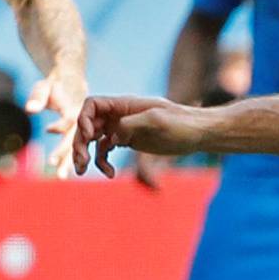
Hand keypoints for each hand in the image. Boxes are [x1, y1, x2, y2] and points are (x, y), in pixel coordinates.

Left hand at [28, 69, 86, 177]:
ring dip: (68, 162)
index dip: (60, 126)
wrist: (71, 84)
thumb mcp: (44, 87)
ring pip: (75, 147)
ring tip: (62, 176)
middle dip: (66, 155)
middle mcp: (79, 121)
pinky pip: (73, 148)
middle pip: (74, 139)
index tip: (48, 131)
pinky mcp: (77, 133)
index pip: (69, 120)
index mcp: (73, 108)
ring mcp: (79, 129)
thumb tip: (29, 111)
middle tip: (60, 172)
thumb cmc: (54, 86)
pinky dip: (68, 159)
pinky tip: (58, 168)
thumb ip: (37, 98)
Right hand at [74, 95, 209, 176]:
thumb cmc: (181, 123)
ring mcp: (122, 128)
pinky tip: (109, 174)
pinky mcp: (128, 141)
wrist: (198, 133)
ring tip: (81, 170)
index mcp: (124, 105)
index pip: (92, 105)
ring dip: (84, 154)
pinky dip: (103, 162)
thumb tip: (111, 137)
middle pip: (87, 124)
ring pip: (93, 140)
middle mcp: (120, 115)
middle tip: (81, 162)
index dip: (84, 119)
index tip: (90, 136)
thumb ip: (131, 124)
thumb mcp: (157, 120)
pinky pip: (105, 151)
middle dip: (80, 142)